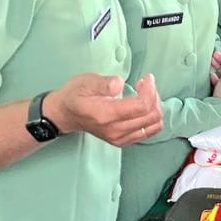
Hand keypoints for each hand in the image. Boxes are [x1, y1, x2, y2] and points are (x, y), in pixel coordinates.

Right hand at [45, 73, 162, 147]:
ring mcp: (119, 138)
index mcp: (107, 115)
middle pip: (151, 117)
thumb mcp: (87, 82)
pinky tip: (143, 106)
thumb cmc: (76, 95)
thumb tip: (119, 84)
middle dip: (154, 96)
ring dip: (155, 108)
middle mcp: (115, 130)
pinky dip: (151, 119)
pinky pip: (147, 133)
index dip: (150, 90)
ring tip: (146, 95)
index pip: (142, 106)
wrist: (66, 114)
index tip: (146, 79)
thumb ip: (104, 83)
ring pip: (153, 127)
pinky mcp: (122, 141)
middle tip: (146, 84)